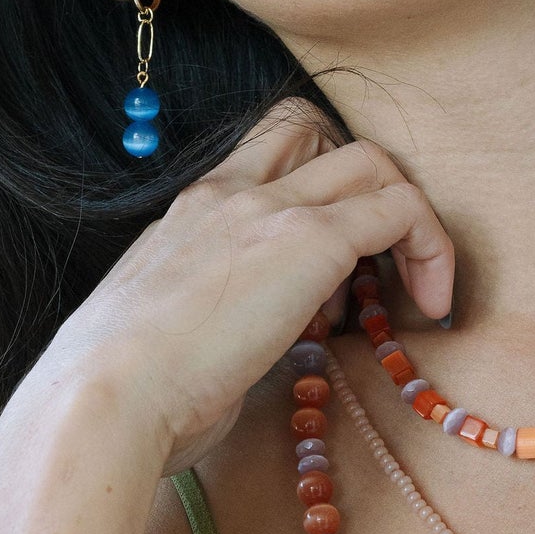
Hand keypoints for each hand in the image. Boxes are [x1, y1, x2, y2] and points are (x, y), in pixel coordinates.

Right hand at [43, 97, 454, 476]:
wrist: (101, 400)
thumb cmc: (122, 392)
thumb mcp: (170, 327)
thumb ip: (219, 311)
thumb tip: (255, 338)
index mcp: (193, 207)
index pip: (272, 149)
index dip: (318, 184)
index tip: (331, 272)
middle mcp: (233, 191)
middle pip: (321, 132)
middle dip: (362, 188)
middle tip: (376, 266)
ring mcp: (273, 209)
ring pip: (372, 162)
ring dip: (407, 216)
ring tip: (411, 291)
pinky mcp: (313, 240)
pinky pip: (402, 209)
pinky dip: (433, 247)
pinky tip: (430, 305)